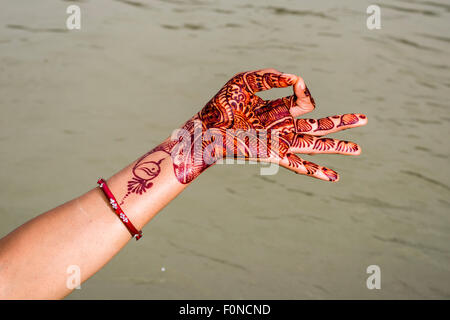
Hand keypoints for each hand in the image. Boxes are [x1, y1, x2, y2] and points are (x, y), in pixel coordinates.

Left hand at [127, 68, 366, 197]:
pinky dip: (316, 171)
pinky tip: (334, 178)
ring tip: (358, 149)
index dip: (306, 92)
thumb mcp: (246, 81)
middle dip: (342, 123)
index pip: (304, 101)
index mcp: (277, 108)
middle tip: (365, 120)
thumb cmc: (222, 104)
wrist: (206, 128)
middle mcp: (282, 126)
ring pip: (315, 145)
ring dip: (337, 147)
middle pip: (319, 125)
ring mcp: (280, 142)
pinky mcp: (273, 154)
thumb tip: (297, 80)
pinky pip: (299, 164)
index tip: (297, 84)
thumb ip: (272, 77)